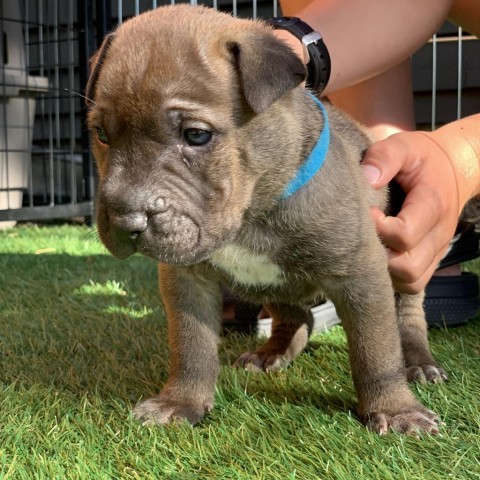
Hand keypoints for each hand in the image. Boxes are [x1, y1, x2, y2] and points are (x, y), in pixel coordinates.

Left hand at [362, 131, 461, 292]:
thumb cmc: (423, 158)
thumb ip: (385, 156)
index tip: (365, 213)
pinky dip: (394, 278)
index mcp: (432, 205)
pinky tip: (379, 259)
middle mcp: (438, 234)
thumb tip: (365, 178)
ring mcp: (436, 250)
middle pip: (408, 268)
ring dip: (386, 273)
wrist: (455, 166)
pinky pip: (414, 283)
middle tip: (363, 237)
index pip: (405, 234)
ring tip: (369, 249)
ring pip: (411, 281)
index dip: (378, 229)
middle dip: (379, 258)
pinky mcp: (431, 258)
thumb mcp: (405, 146)